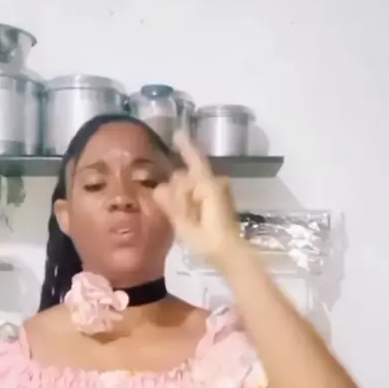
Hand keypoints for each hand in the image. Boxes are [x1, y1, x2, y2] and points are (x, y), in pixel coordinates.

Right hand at [153, 132, 241, 267]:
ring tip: (181, 216)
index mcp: (207, 185)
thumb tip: (158, 188)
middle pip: (187, 176)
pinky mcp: (220, 202)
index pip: (194, 159)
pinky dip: (189, 200)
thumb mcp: (185, 223)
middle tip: (174, 208)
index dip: (185, 146)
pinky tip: (186, 214)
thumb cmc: (208, 240)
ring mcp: (218, 192)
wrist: (230, 254)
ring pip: (192, 185)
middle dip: (178, 187)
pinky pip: (198, 194)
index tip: (177, 133)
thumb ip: (172, 203)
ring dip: (183, 196)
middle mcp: (214, 183)